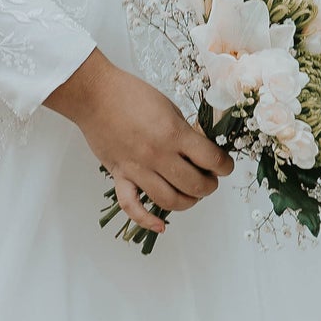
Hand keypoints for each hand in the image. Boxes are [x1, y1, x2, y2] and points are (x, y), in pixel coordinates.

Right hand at [45, 52, 231, 233]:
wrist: (94, 95)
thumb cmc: (130, 94)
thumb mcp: (169, 107)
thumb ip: (184, 133)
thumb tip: (199, 151)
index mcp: (174, 134)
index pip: (212, 160)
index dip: (225, 166)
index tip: (225, 166)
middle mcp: (158, 155)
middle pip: (195, 185)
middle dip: (209, 186)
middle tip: (209, 179)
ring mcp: (137, 168)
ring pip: (170, 201)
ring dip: (187, 202)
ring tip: (191, 194)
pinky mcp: (119, 175)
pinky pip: (132, 206)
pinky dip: (147, 220)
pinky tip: (161, 225)